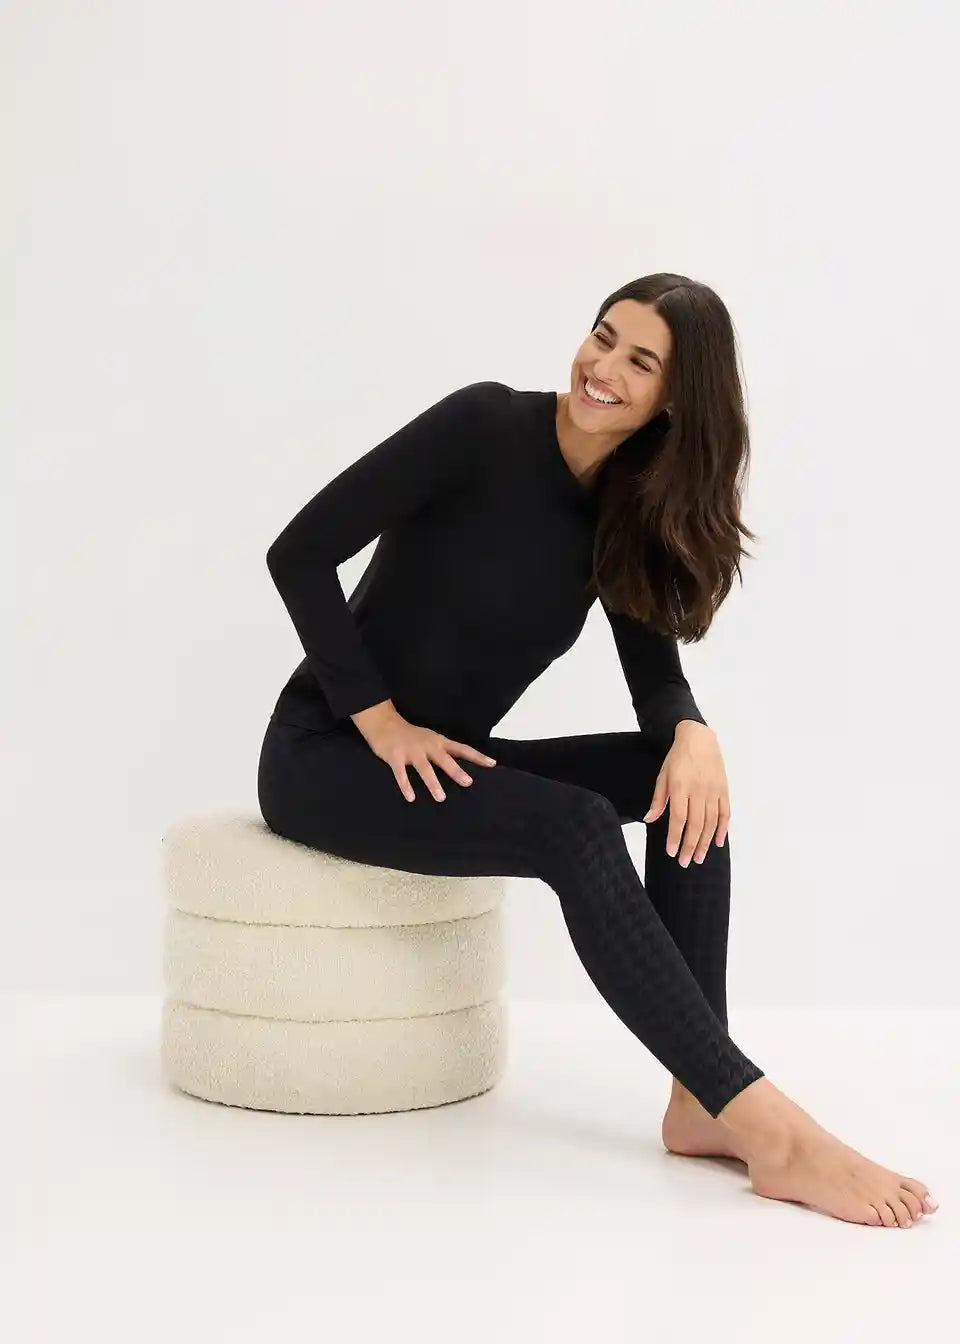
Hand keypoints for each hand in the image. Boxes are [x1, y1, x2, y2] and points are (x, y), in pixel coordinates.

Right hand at [359, 710, 497, 801]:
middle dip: (456, 771)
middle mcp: (427, 746)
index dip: (477, 756)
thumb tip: (460, 767)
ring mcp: (411, 752)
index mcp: (438, 742)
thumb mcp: (430, 739)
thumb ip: (443, 752)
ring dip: (432, 783)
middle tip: (468, 783)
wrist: (384, 723)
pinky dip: (406, 786)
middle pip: (444, 759)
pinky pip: (401, 774)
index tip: (492, 763)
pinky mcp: (395, 757)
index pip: (461, 749)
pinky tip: (411, 798)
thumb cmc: (410, 735)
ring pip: (424, 769)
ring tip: (441, 797)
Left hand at [642, 722, 729, 864]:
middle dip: (690, 846)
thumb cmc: (678, 758)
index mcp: (680, 787)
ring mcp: (713, 790)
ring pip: (711, 822)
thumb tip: (649, 819)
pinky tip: (717, 842)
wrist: (699, 738)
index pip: (678, 818)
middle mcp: (698, 790)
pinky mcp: (723, 790)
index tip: (672, 852)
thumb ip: (658, 799)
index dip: (675, 837)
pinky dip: (723, 829)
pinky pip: (725, 813)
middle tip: (686, 862)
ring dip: (705, 842)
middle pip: (695, 824)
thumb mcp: (663, 776)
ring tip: (699, 857)